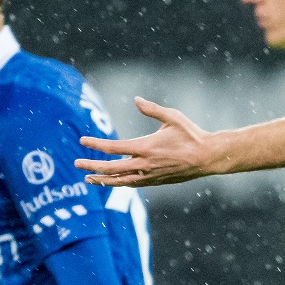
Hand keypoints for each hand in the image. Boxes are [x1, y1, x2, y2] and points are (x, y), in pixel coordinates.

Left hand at [76, 98, 218, 187]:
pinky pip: (132, 184)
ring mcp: (150, 176)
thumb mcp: (172, 117)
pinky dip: (119, 183)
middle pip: (112, 168)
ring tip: (88, 178)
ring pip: (120, 181)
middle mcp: (145, 164)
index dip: (96, 145)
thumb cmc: (191, 134)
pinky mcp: (156, 182)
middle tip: (76, 163)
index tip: (82, 141)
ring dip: (102, 179)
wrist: (208, 157)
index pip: (114, 148)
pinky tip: (110, 181)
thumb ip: (152, 109)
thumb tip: (136, 100)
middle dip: (92, 165)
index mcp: (146, 147)